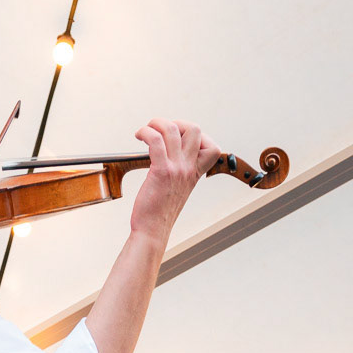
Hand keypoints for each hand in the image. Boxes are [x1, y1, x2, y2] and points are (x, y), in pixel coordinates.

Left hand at [128, 120, 219, 244]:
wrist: (152, 230)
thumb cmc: (160, 212)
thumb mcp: (177, 188)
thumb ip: (179, 172)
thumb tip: (166, 155)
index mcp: (195, 173)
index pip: (213, 147)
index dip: (199, 136)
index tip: (181, 139)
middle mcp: (189, 169)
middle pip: (195, 129)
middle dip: (178, 122)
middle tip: (162, 132)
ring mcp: (176, 169)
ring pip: (173, 129)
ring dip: (157, 123)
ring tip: (147, 129)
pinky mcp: (161, 171)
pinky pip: (156, 140)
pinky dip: (146, 132)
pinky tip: (140, 135)